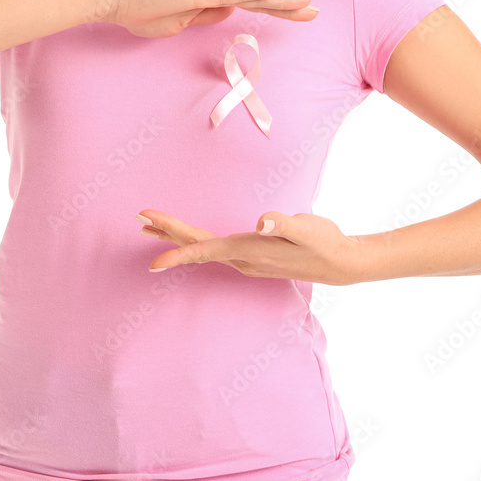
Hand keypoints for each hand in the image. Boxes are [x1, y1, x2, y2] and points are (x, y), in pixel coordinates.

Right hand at [105, 0, 316, 37]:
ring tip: (307, 2)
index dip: (277, 6)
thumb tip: (228, 14)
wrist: (117, 0)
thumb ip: (205, 17)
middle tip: (315, 10)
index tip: (301, 11)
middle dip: (289, 3)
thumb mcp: (181, 22)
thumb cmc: (144, 12)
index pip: (252, 1)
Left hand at [135, 208, 359, 284]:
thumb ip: (284, 224)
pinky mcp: (253, 256)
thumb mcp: (307, 228)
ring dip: (178, 238)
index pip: (206, 250)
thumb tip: (264, 222)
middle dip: (167, 233)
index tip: (152, 261)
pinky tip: (192, 240)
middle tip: (139, 218)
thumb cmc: (324, 242)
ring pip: (203, 248)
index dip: (179, 252)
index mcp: (249, 250)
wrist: (342, 263)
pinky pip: (214, 250)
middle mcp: (243, 259)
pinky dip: (195, 243)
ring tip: (152, 228)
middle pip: (197, 246)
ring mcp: (247, 260)